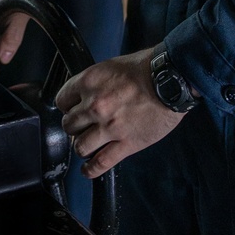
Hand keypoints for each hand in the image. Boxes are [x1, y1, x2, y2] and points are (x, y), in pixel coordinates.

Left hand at [56, 49, 188, 178]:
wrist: (172, 80)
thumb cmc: (148, 68)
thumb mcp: (113, 65)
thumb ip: (96, 81)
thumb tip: (88, 92)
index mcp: (90, 82)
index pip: (62, 100)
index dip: (67, 106)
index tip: (72, 109)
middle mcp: (95, 105)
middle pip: (69, 124)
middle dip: (74, 126)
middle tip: (82, 126)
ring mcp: (109, 127)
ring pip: (80, 146)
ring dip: (82, 146)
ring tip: (88, 144)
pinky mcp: (126, 144)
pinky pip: (100, 163)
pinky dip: (91, 169)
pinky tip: (88, 169)